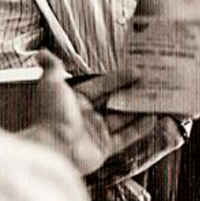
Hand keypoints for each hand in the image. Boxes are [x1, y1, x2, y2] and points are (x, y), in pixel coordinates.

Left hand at [24, 52, 157, 174]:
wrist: (53, 148)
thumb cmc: (51, 116)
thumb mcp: (51, 85)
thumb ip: (52, 68)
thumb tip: (42, 52)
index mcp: (75, 100)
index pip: (102, 85)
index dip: (119, 78)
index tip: (137, 71)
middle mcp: (86, 116)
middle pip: (115, 101)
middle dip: (133, 93)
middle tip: (151, 84)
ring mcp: (96, 132)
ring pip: (123, 118)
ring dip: (139, 109)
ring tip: (156, 100)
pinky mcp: (104, 148)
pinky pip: (126, 136)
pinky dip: (140, 129)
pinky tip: (152, 119)